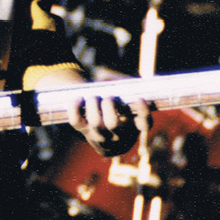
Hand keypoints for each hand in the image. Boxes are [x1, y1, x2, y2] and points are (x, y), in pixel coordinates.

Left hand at [33, 65, 151, 156]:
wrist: (103, 133)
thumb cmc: (120, 113)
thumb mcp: (131, 107)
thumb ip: (133, 94)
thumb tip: (130, 83)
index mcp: (134, 128)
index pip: (145, 124)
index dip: (144, 111)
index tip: (140, 98)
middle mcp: (117, 136)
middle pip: (112, 123)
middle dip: (109, 105)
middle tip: (109, 97)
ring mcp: (99, 136)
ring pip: (94, 122)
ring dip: (93, 104)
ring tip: (94, 97)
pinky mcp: (83, 131)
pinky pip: (76, 121)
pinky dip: (74, 107)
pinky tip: (79, 98)